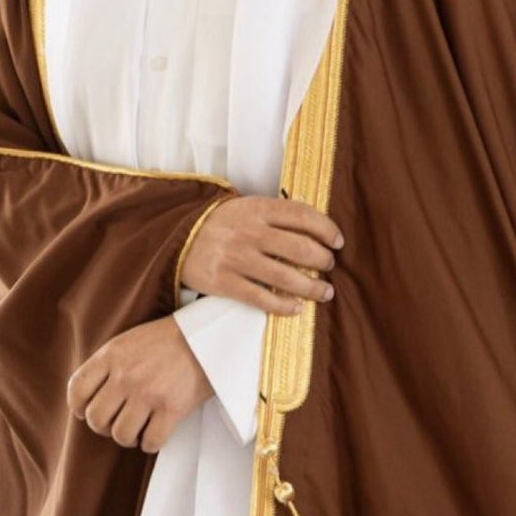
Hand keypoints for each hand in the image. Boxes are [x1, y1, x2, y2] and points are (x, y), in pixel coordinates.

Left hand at [66, 315, 213, 453]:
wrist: (208, 335)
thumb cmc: (168, 339)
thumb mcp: (129, 340)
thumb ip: (107, 364)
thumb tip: (88, 398)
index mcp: (112, 354)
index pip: (77, 389)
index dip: (78, 407)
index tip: (86, 411)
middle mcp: (126, 374)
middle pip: (96, 418)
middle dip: (104, 425)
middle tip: (118, 419)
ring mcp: (149, 392)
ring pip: (120, 435)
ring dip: (128, 436)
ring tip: (139, 426)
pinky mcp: (172, 408)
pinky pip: (150, 442)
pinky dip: (151, 443)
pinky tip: (156, 431)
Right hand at [181, 196, 343, 315]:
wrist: (177, 237)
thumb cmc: (222, 224)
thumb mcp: (246, 207)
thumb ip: (275, 214)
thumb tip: (316, 227)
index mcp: (257, 208)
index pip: (302, 215)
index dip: (326, 228)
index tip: (338, 241)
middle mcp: (249, 232)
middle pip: (299, 248)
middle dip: (323, 260)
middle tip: (329, 266)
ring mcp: (236, 258)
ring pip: (285, 277)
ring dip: (312, 287)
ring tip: (324, 292)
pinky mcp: (224, 282)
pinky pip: (262, 298)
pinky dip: (284, 306)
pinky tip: (297, 308)